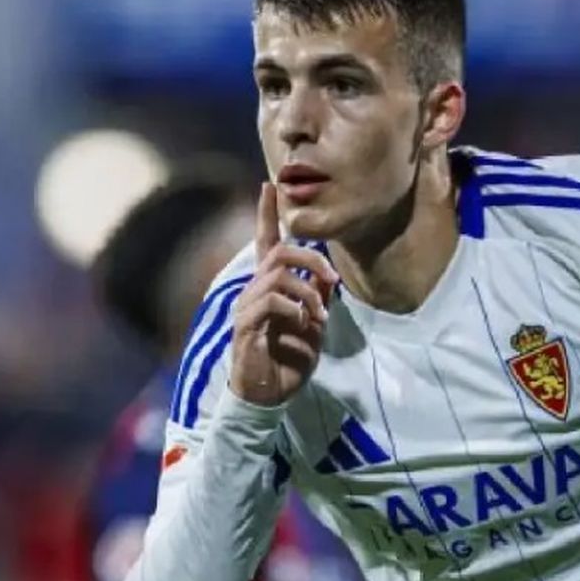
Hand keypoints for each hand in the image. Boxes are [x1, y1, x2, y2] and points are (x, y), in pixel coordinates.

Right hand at [228, 183, 339, 406]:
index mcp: (269, 287)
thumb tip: (329, 276)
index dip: (266, 215)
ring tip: (318, 315)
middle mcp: (254, 291)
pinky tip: (302, 326)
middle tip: (333, 281)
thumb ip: (317, 297)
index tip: (269, 186)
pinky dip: (294, 309)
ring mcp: (248, 308)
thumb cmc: (288, 359)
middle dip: (312, 259)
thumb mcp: (312, 323)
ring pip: (277, 276)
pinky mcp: (246, 327)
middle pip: (280, 252)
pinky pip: (270, 302)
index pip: (266, 244)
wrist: (268, 394)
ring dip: (308, 292)